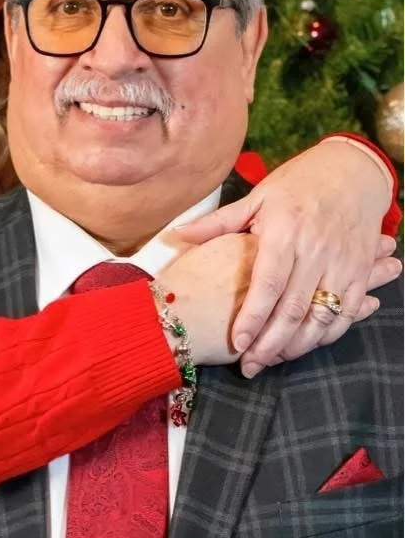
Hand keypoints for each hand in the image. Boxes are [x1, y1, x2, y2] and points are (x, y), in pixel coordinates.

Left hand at [175, 141, 401, 376]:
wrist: (352, 172)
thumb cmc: (297, 184)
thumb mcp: (257, 198)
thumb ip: (218, 223)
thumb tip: (177, 235)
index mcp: (284, 231)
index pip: (267, 284)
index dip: (253, 316)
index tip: (237, 342)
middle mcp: (315, 250)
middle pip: (293, 308)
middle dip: (270, 343)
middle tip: (249, 365)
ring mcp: (341, 263)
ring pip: (321, 317)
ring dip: (296, 346)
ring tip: (271, 361)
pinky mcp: (360, 271)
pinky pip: (345, 313)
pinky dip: (326, 335)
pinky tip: (304, 346)